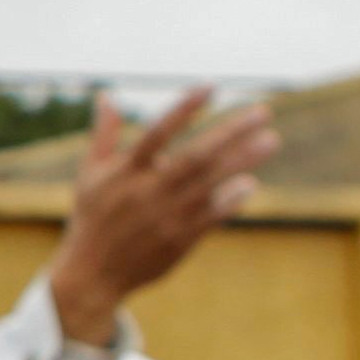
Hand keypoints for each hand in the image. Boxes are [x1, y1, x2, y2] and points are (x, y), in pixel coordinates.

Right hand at [40, 89, 279, 344]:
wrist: (92, 273)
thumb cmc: (92, 217)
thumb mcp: (90, 174)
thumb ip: (103, 134)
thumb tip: (106, 96)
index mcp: (125, 171)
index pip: (158, 132)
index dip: (184, 109)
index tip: (211, 86)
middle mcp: (147, 191)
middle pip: (195, 156)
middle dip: (230, 132)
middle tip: (263, 112)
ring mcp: (166, 216)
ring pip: (210, 184)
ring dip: (242, 160)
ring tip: (270, 139)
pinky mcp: (180, 239)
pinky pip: (212, 215)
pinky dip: (231, 199)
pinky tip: (251, 183)